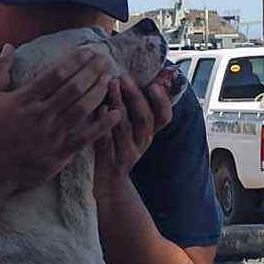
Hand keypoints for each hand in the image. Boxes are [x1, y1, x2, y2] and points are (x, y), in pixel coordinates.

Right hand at [0, 45, 121, 193]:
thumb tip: (9, 46)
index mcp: (24, 100)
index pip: (55, 75)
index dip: (75, 61)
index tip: (88, 51)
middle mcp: (41, 115)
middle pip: (73, 88)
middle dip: (92, 71)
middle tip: (105, 59)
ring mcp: (52, 135)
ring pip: (82, 108)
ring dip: (99, 91)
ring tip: (109, 78)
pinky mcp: (60, 154)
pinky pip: (86, 137)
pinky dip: (103, 124)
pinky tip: (116, 112)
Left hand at [93, 74, 172, 201]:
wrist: (110, 187)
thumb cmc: (116, 149)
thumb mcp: (130, 129)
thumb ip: (134, 107)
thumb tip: (139, 76)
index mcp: (148, 134)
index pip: (164, 117)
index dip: (162, 101)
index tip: (154, 84)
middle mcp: (141, 144)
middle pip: (144, 119)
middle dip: (135, 96)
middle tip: (124, 78)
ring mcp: (127, 155)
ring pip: (126, 129)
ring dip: (119, 105)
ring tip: (111, 86)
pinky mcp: (110, 163)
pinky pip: (108, 142)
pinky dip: (105, 125)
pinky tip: (99, 109)